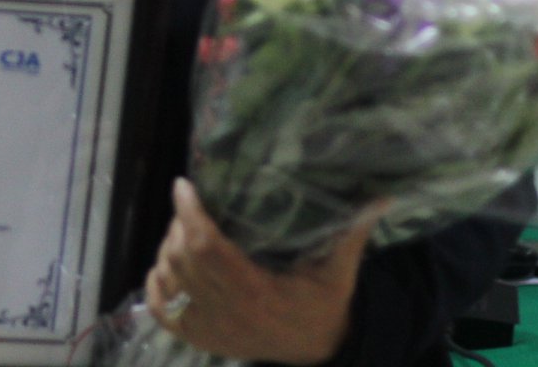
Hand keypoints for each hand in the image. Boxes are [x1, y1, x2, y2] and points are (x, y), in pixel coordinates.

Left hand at [144, 178, 382, 365]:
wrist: (316, 352)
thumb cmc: (324, 305)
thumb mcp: (340, 271)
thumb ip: (352, 233)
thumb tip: (380, 197)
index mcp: (256, 292)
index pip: (206, 248)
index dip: (189, 215)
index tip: (185, 186)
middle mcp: (227, 313)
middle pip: (182, 259)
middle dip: (178, 225)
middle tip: (190, 205)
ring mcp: (210, 329)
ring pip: (169, 280)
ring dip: (168, 249)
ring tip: (182, 229)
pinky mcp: (200, 339)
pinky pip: (163, 311)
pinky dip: (158, 284)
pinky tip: (168, 264)